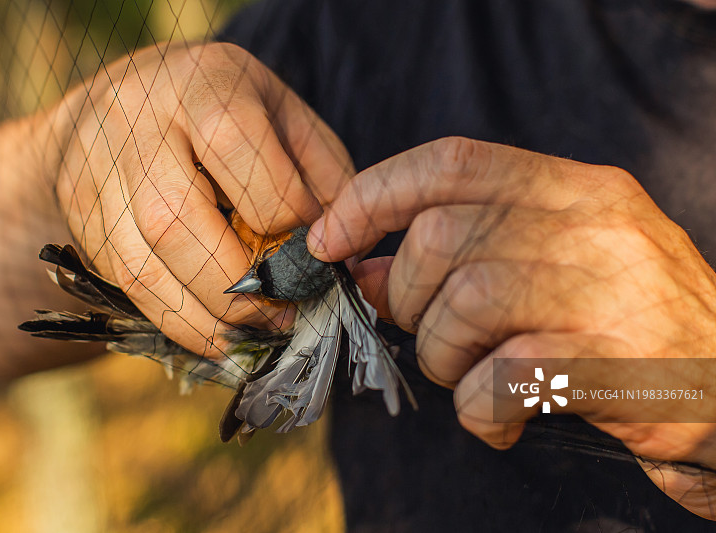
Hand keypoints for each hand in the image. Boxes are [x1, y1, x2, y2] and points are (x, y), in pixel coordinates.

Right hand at [50, 42, 352, 356]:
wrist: (115, 106)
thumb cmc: (219, 109)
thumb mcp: (282, 113)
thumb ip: (320, 172)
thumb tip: (343, 253)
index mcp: (200, 85)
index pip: (241, 155)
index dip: (288, 217)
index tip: (317, 250)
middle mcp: (134, 122)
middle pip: (176, 220)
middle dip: (239, 284)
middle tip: (284, 312)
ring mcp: (95, 173)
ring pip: (142, 266)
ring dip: (205, 318)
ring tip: (252, 333)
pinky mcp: (80, 217)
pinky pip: (125, 286)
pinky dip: (175, 322)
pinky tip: (214, 334)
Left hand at [308, 137, 715, 517]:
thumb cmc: (623, 324)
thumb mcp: (551, 268)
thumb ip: (462, 256)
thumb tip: (363, 265)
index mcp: (575, 189)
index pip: (452, 162)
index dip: (373, 195)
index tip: (330, 238)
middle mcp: (593, 226)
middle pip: (440, 239)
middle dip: (410, 301)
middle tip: (437, 338)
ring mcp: (608, 292)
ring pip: (461, 305)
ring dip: (442, 357)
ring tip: (473, 379)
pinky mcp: (614, 365)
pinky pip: (498, 378)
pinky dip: (477, 410)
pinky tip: (501, 420)